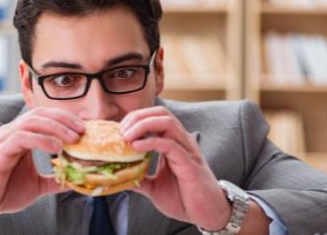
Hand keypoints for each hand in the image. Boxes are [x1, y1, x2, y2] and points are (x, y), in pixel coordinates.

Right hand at [0, 107, 84, 232]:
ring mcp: (4, 140)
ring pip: (32, 122)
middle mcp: (12, 132)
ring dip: (56, 128)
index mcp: (21, 135)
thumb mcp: (36, 184)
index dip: (66, 118)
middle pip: (41, 113)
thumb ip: (54, 178)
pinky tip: (55, 148)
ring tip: (73, 139)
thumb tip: (75, 179)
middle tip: (83, 131)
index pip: (45, 116)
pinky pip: (22, 138)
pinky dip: (41, 140)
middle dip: (65, 119)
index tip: (84, 128)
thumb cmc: (3, 191)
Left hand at [121, 106, 230, 230]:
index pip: (155, 116)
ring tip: (126, 137)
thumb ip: (139, 179)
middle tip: (120, 131)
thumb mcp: (155, 188)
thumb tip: (119, 176)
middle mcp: (181, 141)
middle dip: (137, 117)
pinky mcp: (189, 163)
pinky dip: (151, 142)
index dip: (135, 118)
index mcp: (174, 142)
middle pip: (160, 113)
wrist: (208, 215)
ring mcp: (187, 150)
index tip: (119, 130)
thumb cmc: (185, 199)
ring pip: (166, 122)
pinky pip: (170, 144)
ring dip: (143, 125)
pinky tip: (137, 147)